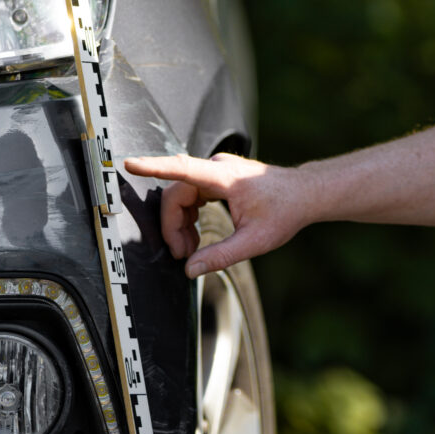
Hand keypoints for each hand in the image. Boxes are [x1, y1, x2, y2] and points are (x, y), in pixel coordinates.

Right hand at [121, 153, 311, 276]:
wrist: (305, 194)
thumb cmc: (285, 212)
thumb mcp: (254, 241)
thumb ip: (220, 256)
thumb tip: (190, 269)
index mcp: (224, 177)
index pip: (181, 169)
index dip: (153, 167)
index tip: (130, 164)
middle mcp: (217, 168)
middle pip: (176, 194)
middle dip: (172, 225)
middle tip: (181, 254)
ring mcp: (216, 171)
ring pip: (181, 196)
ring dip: (180, 223)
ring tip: (190, 250)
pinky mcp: (217, 177)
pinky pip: (191, 195)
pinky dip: (189, 216)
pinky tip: (195, 237)